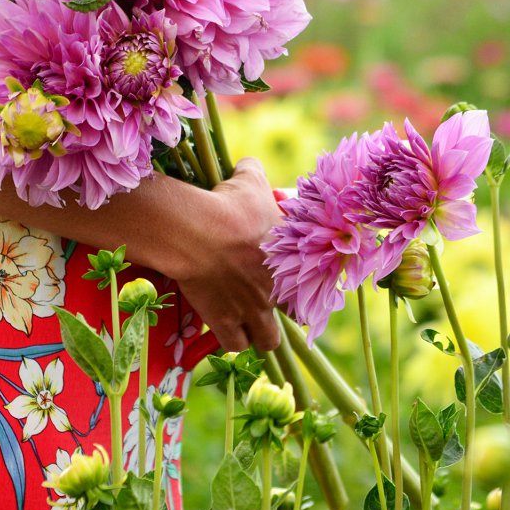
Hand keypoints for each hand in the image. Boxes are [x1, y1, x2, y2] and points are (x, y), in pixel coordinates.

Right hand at [172, 158, 282, 352]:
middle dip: (281, 312)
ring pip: (267, 340)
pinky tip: (222, 326)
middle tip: (264, 301)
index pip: (309, 280)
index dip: (297, 281)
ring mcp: (253, 308)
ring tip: (244, 321)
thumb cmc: (228, 203)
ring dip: (257, 332)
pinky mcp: (226, 321)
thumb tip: (249, 164)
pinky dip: (229, 338)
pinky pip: (235, 344)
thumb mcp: (248, 179)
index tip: (282, 277)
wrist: (200, 232)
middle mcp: (277, 288)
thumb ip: (254, 172)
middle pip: (294, 317)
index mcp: (289, 258)